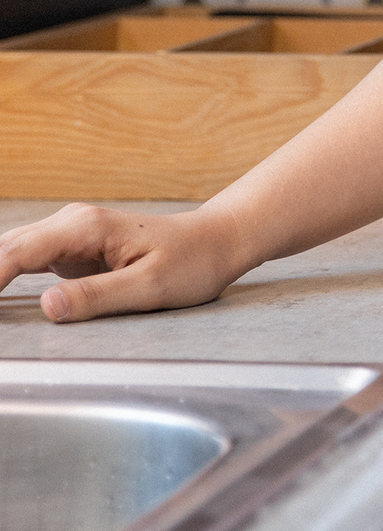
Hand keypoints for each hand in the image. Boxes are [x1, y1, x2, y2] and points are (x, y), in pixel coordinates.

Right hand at [0, 202, 248, 322]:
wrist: (215, 242)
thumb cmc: (191, 261)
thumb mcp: (150, 286)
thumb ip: (98, 296)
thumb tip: (48, 307)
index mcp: (85, 228)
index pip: (17, 253)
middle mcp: (72, 223)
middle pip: (6, 249)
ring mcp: (70, 233)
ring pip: (12, 252)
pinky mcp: (74, 247)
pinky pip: (28, 260)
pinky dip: (6, 276)